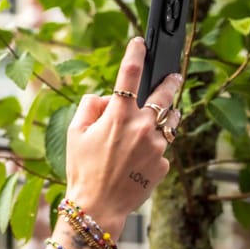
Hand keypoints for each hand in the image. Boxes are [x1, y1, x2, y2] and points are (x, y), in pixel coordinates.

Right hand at [64, 37, 181, 226]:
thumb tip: (107, 97)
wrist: (98, 206)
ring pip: (169, 123)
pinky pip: (162, 149)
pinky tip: (137, 161)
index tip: (140, 42)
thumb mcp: (74, 132)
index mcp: (118, 115)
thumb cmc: (82, 168)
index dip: (135, 54)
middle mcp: (142, 127)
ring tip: (157, 121)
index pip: (129, 74)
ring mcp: (157, 146)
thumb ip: (90, 106)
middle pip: (165, 95)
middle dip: (171, 82)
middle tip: (175, 76)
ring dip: (166, 117)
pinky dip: (153, 148)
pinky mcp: (164, 164)